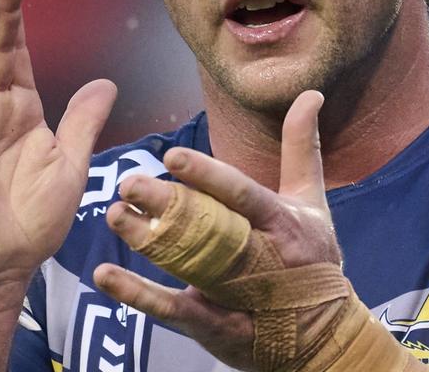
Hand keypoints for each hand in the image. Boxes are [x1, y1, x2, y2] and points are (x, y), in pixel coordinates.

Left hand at [93, 90, 337, 368]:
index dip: (209, 177)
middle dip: (167, 206)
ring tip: (114, 215)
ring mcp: (236, 294)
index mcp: (282, 223)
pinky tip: (105, 274)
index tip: (173, 155)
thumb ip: (301, 146)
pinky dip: (138, 294)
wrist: (322, 336)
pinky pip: (172, 310)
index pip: (242, 195)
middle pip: (207, 229)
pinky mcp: (215, 325)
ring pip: (187, 266)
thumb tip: (309, 93)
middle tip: (128, 182)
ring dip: (147, 242)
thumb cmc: (315, 258)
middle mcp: (260, 257)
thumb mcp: (312, 201)